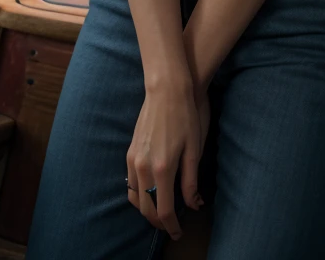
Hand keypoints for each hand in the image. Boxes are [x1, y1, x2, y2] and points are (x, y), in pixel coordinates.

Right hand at [126, 83, 207, 239]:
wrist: (166, 90)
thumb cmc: (185, 117)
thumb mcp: (194, 150)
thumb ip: (191, 181)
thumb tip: (194, 205)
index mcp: (162, 169)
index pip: (164, 210)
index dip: (172, 226)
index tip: (179, 233)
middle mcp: (144, 167)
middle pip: (146, 209)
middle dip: (159, 222)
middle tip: (172, 226)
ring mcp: (133, 159)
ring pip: (134, 198)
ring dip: (146, 210)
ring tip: (161, 212)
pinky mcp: (130, 151)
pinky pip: (129, 182)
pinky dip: (138, 195)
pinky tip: (150, 192)